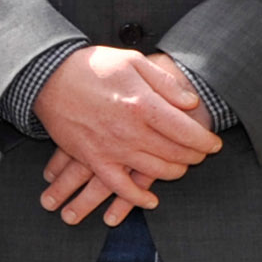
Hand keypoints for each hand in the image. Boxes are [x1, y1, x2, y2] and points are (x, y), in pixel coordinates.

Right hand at [31, 46, 222, 224]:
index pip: (187, 131)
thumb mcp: (133, 61)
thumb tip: (191, 103)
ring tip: (181, 166)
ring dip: (175, 171)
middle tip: (200, 153)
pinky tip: (151, 200)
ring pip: (155, 171)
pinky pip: (120, 187)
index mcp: (143, 104)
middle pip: (176, 153)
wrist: (47, 78)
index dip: (206, 140)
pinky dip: (138, 198)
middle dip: (195, 156)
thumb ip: (165, 82)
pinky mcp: (94, 159)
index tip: (213, 143)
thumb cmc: (92, 67)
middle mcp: (131, 130)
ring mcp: (112, 148)